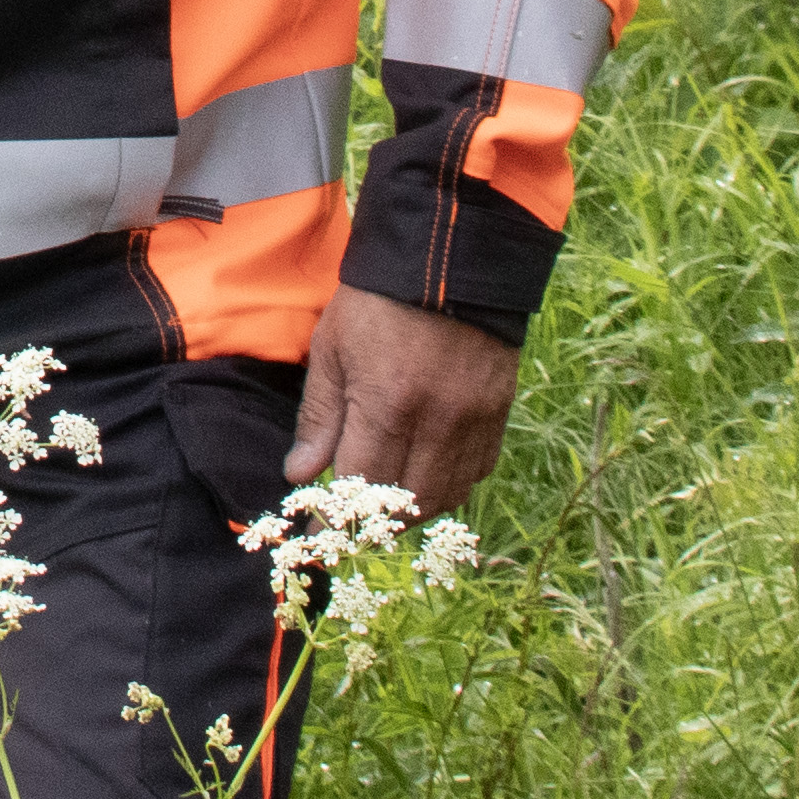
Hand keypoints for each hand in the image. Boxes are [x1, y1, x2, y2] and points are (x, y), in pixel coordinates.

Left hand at [286, 289, 519, 518]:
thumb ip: (320, 416)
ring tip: (386, 506)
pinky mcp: (498, 411)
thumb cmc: (377, 302)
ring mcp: (473, 419)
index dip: (335, 520)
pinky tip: (427, 476)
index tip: (316, 541)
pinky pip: (477, 472)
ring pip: (446, 496)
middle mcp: (436, 421)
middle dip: (372, 523)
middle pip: (405, 504)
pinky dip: (450, 485)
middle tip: (351, 522)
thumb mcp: (333, 350)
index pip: (358, 486)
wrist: (449, 257)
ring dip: (412, 511)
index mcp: (387, 404)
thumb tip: (300, 475)